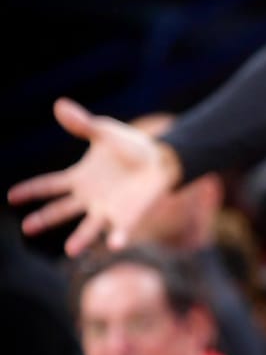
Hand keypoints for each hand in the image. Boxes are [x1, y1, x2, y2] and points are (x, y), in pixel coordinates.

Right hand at [9, 98, 181, 253]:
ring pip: (89, 228)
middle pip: (61, 210)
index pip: (49, 185)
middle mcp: (88, 198)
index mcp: (78, 178)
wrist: (163, 158)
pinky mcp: (128, 217)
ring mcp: (107, 210)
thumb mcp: (104, 132)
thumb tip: (59, 104)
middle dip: (44, 219)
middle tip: (27, 227)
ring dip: (80, 239)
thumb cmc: (130, 146)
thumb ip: (82, 124)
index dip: (31, 190)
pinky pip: (121, 230)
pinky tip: (116, 244)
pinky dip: (118, 237)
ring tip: (71, 250)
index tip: (11, 197)